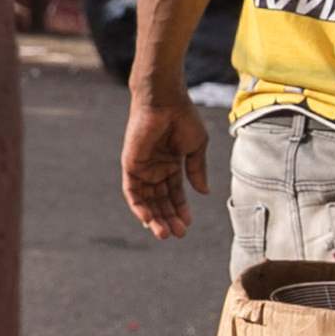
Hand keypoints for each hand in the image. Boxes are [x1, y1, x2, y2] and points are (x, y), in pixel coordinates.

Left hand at [120, 94, 209, 239]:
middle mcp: (156, 168)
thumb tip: (204, 193)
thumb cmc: (183, 118)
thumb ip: (197, 171)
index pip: (175, 193)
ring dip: (155, 217)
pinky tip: (147, 219)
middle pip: (160, 200)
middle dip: (168, 218)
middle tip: (177, 234)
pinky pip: (132, 191)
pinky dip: (138, 206)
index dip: (181, 209)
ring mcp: (143, 167)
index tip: (188, 224)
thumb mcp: (196, 148)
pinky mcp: (130, 165)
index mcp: (172, 164)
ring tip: (165, 233)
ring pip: (147, 200)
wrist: (165, 101)